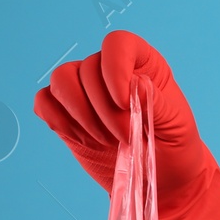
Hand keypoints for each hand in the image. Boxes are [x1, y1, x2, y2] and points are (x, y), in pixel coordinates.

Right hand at [33, 30, 207, 200]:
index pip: (117, 43)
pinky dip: (57, 120)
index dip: (114, 69)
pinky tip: (82, 139)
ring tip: (103, 139)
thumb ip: (154, 101)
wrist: (164, 176)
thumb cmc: (174, 144)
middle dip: (102, 109)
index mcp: (142, 63)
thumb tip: (132, 85)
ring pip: (61, 80)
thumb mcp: (175, 122)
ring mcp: (85, 92)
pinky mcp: (67, 114)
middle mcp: (109, 71)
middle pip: (86, 69)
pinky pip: (44, 102)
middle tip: (124, 137)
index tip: (123, 103)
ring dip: (79, 113)